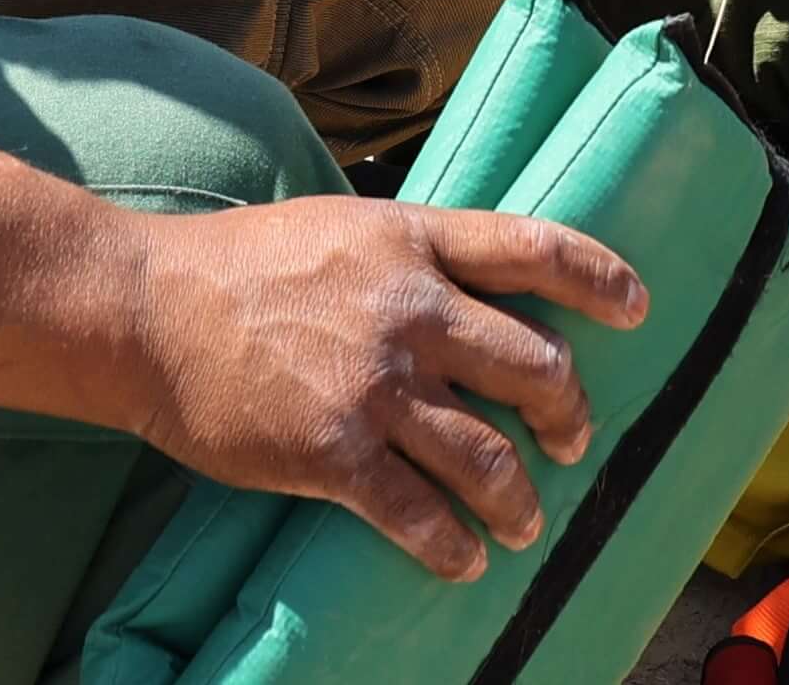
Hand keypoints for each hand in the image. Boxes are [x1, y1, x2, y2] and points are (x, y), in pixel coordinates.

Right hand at [133, 197, 645, 579]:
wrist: (151, 309)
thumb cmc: (245, 265)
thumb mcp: (347, 227)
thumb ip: (413, 255)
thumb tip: (471, 286)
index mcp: (416, 242)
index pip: (536, 249)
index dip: (600, 279)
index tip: (637, 309)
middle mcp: (411, 309)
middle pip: (537, 364)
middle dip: (569, 414)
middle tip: (571, 440)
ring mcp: (376, 385)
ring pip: (489, 456)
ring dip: (520, 501)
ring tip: (524, 524)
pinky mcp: (334, 453)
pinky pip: (418, 514)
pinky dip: (451, 546)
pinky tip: (461, 560)